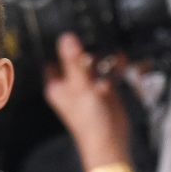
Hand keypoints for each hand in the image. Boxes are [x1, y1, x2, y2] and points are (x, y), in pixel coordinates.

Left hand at [44, 33, 132, 171]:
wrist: (111, 141)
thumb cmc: (89, 124)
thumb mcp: (81, 87)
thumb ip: (74, 62)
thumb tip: (66, 39)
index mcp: (56, 85)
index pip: (53, 58)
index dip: (58, 45)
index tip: (69, 31)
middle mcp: (71, 84)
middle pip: (76, 57)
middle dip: (86, 50)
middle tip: (94, 42)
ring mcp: (88, 86)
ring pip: (94, 62)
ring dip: (102, 58)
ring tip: (108, 58)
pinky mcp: (104, 88)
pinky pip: (108, 70)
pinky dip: (113, 66)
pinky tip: (118, 64)